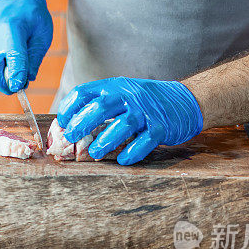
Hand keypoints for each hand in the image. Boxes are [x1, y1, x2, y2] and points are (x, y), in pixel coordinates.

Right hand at [0, 0, 52, 94]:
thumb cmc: (31, 14)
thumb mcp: (42, 35)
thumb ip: (33, 60)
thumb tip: (24, 82)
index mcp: (11, 28)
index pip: (12, 61)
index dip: (16, 79)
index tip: (21, 88)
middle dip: (5, 84)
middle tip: (18, 86)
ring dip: (1, 74)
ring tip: (14, 63)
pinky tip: (4, 52)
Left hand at [57, 78, 203, 165]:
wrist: (186, 101)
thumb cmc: (146, 102)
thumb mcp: (123, 95)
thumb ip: (101, 106)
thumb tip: (71, 126)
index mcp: (115, 87)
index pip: (85, 92)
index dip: (69, 107)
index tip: (62, 122)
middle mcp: (129, 96)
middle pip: (100, 107)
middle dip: (81, 123)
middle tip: (70, 138)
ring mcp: (146, 112)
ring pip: (122, 125)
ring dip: (105, 141)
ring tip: (94, 154)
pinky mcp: (161, 127)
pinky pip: (144, 142)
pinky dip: (132, 153)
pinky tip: (122, 160)